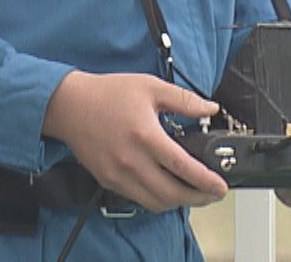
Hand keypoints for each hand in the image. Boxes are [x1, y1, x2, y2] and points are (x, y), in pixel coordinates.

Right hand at [42, 72, 228, 212]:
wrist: (70, 105)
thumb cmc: (108, 94)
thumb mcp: (151, 87)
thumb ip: (184, 100)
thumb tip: (210, 109)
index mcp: (145, 135)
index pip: (182, 166)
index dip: (205, 180)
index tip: (220, 185)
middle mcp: (131, 160)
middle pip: (171, 193)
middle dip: (198, 198)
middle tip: (213, 194)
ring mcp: (118, 174)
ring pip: (155, 202)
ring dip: (178, 203)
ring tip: (194, 193)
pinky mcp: (108, 181)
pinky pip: (138, 199)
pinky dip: (157, 199)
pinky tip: (167, 188)